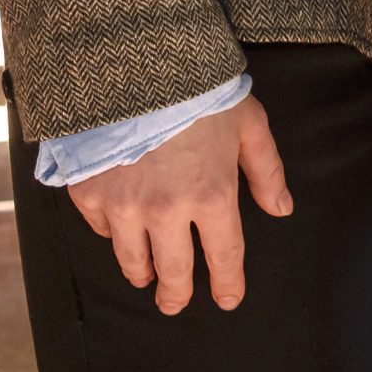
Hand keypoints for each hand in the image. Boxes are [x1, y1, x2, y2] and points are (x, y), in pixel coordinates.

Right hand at [65, 95, 293, 314]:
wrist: (137, 67)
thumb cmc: (201, 92)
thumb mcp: (249, 124)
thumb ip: (266, 170)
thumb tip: (281, 208)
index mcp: (213, 195)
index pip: (224, 255)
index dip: (227, 282)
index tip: (227, 298)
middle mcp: (167, 211)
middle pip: (173, 271)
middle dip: (177, 294)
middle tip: (175, 304)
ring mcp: (124, 206)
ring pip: (133, 260)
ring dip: (143, 272)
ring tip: (147, 276)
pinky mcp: (90, 195)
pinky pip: (103, 230)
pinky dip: (114, 233)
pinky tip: (122, 229)